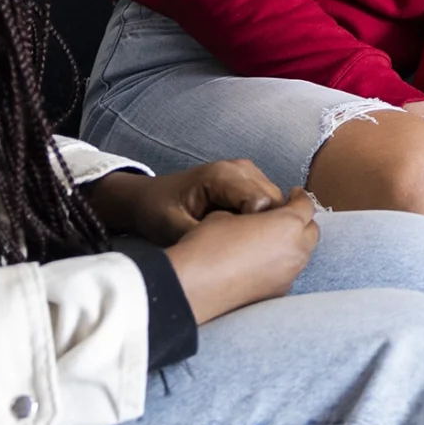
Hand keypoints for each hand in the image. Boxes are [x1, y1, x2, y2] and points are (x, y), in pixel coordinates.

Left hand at [84, 161, 281, 245]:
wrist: (147, 198)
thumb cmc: (157, 211)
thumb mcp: (174, 229)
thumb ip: (205, 238)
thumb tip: (232, 256)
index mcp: (222, 175)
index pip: (261, 203)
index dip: (255, 231)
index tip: (238, 251)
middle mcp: (240, 168)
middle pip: (275, 202)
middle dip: (263, 229)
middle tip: (239, 252)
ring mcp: (247, 171)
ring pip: (276, 203)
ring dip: (263, 225)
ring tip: (237, 243)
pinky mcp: (249, 180)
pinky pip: (269, 203)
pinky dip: (260, 221)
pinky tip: (240, 235)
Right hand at [162, 187, 319, 322]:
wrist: (194, 286)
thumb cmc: (208, 245)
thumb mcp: (226, 215)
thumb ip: (252, 213)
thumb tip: (255, 220)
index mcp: (287, 224)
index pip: (306, 205)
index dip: (299, 197)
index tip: (293, 194)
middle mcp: (296, 250)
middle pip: (311, 231)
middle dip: (300, 221)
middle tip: (283, 215)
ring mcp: (289, 275)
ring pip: (302, 254)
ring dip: (293, 243)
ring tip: (271, 239)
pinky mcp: (278, 293)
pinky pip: (289, 272)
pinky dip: (282, 263)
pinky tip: (262, 262)